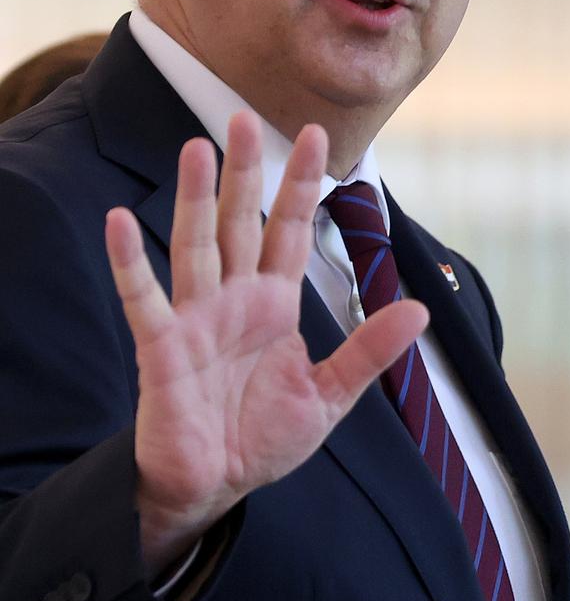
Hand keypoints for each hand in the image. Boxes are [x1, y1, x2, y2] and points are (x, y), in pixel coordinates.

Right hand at [105, 112, 427, 578]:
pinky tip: (119, 222)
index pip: (287, 229)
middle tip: (241, 116)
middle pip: (238, 221)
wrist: (215, 484)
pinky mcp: (162, 348)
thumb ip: (369, 352)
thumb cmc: (263, 435)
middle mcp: (233, 298)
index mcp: (273, 302)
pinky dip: (130, 262)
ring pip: (195, 245)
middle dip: (242, 171)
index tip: (313, 134)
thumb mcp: (328, 395)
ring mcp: (195, 317)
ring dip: (193, 198)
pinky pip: (144, 298)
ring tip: (195, 149)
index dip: (299, 183)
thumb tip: (420, 309)